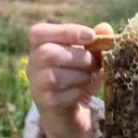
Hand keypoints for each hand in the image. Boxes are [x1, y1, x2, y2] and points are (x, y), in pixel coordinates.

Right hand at [26, 21, 113, 137]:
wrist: (72, 109)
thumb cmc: (79, 75)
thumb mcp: (90, 56)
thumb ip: (96, 41)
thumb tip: (105, 28)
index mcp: (39, 46)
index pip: (39, 32)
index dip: (65, 31)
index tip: (91, 36)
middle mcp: (32, 64)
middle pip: (47, 54)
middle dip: (79, 57)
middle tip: (95, 64)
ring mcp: (36, 85)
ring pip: (54, 76)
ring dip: (81, 76)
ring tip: (90, 77)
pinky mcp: (45, 103)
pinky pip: (62, 96)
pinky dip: (79, 92)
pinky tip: (83, 91)